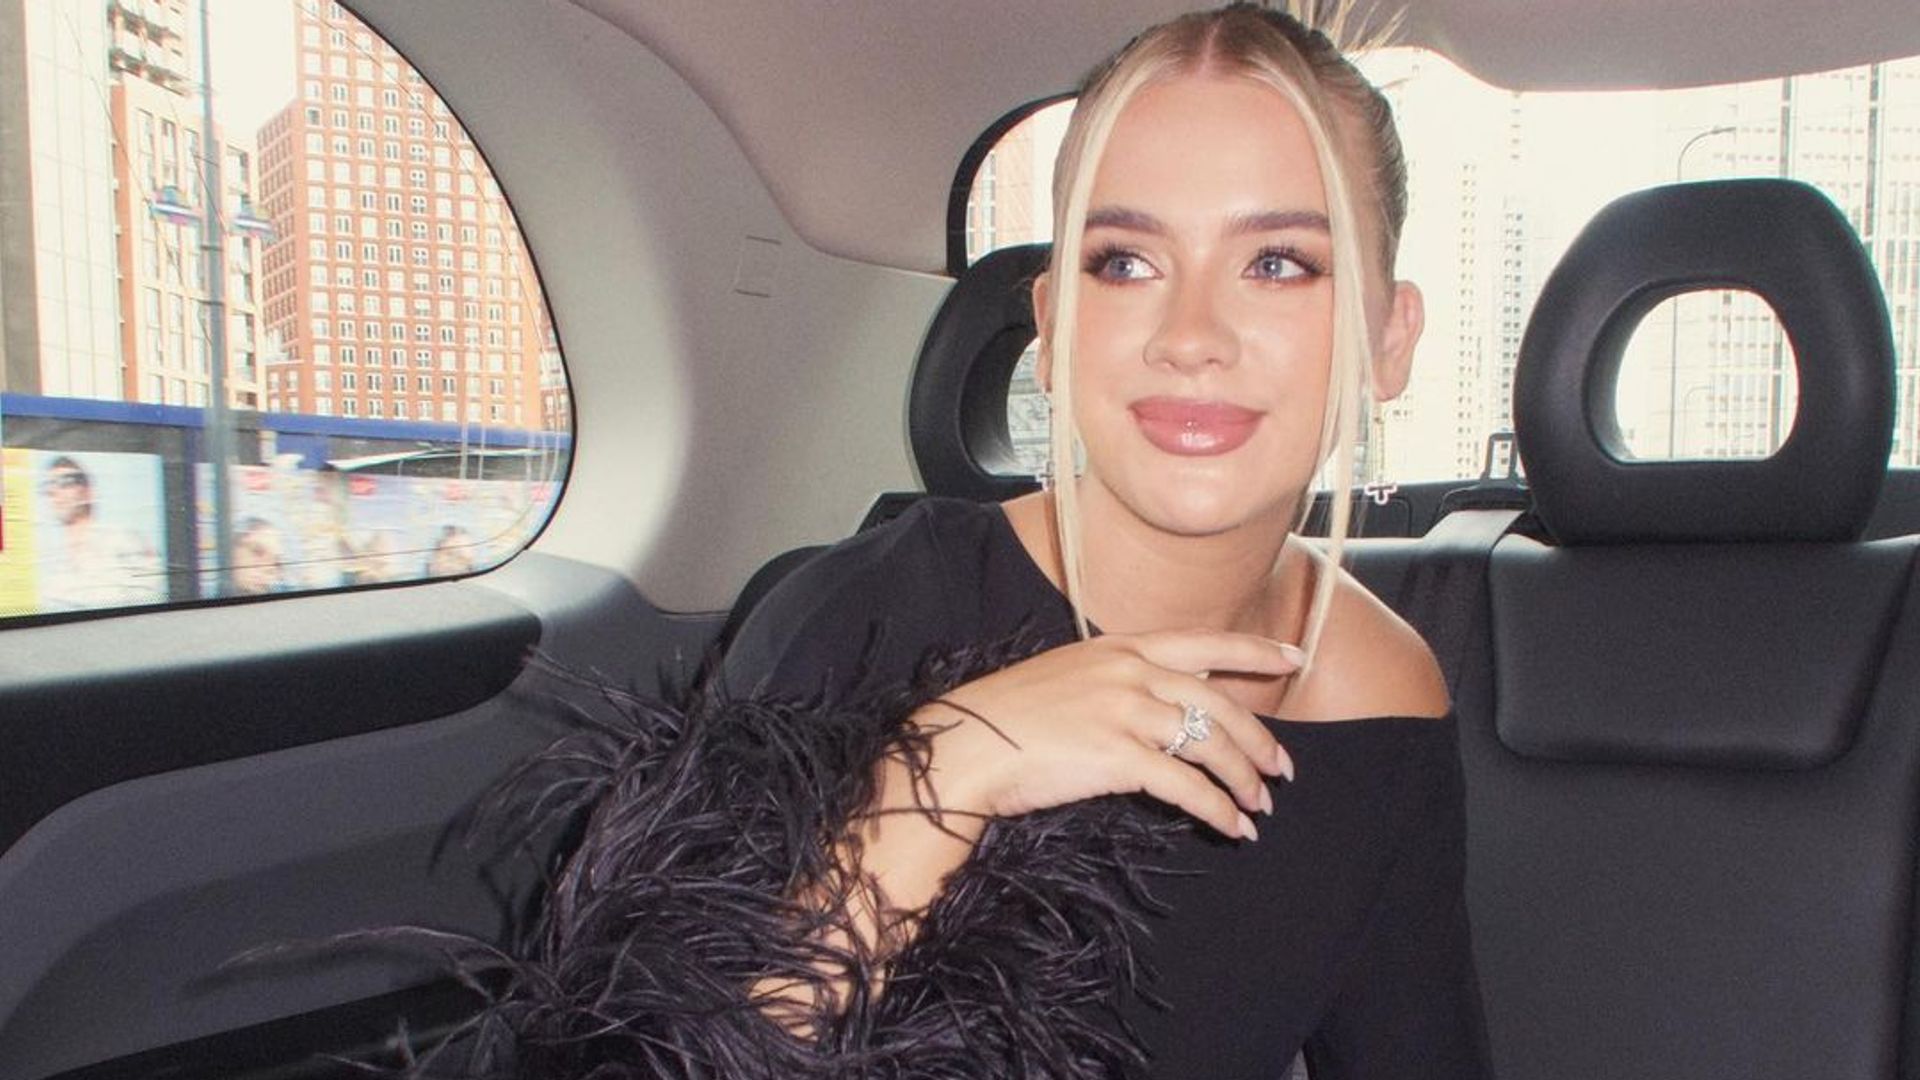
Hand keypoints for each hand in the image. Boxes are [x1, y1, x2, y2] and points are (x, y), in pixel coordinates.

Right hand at [915, 631, 1301, 841]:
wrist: (966, 742)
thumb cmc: (1009, 717)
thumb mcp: (1069, 675)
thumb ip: (1117, 679)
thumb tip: (1161, 701)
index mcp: (1120, 646)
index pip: (1204, 642)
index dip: (1255, 651)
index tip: (1295, 658)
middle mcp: (1129, 671)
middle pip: (1219, 702)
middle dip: (1259, 740)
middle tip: (1283, 770)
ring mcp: (1124, 711)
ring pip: (1210, 744)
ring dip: (1243, 780)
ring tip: (1258, 807)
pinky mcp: (1117, 756)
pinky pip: (1186, 785)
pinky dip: (1216, 809)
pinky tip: (1231, 827)